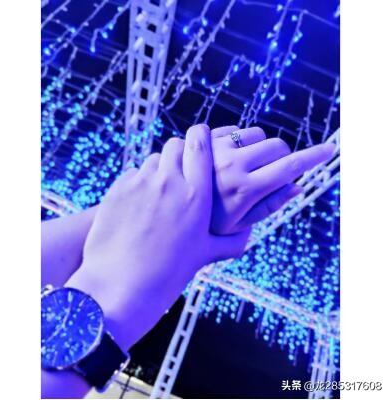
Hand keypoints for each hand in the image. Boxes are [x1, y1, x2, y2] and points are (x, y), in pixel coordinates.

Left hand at [66, 124, 248, 350]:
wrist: (120, 284)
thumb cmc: (168, 271)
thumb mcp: (204, 254)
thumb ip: (232, 241)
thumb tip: (250, 234)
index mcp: (196, 194)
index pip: (199, 144)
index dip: (201, 134)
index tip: (202, 135)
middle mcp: (168, 181)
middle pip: (176, 145)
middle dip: (182, 151)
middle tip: (184, 168)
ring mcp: (140, 182)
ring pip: (154, 158)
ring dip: (162, 167)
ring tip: (163, 189)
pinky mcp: (119, 188)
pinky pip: (135, 172)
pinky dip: (142, 180)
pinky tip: (142, 201)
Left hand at [210, 125, 334, 233]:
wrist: (165, 219)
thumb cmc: (204, 229)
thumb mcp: (239, 230)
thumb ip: (269, 207)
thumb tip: (295, 186)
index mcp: (245, 190)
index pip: (288, 168)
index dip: (313, 157)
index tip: (329, 149)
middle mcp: (232, 165)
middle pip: (277, 145)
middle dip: (280, 157)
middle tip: (268, 172)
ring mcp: (216, 150)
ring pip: (256, 134)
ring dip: (259, 147)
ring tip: (243, 166)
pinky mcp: (203, 142)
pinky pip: (234, 130)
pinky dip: (238, 141)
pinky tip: (225, 158)